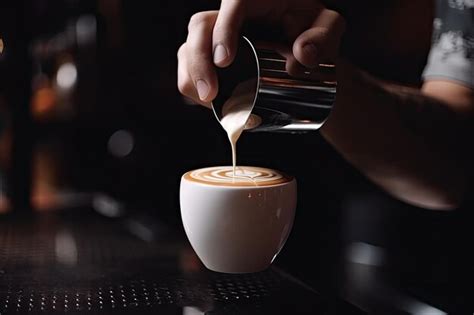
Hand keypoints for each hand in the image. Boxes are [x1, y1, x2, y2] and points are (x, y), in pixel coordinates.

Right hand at [177, 0, 344, 105]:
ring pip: (189, 47)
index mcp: (258, 0)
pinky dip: (192, 84)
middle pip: (200, 26)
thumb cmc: (314, 34)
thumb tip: (302, 55)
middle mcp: (232, 14)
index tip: (224, 60)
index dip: (223, 29)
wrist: (306, 53)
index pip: (233, 3)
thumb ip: (324, 36)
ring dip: (191, 75)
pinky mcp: (211, 55)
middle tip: (211, 92)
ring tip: (208, 101)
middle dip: (198, 60)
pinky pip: (189, 66)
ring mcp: (218, 35)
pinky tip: (206, 100)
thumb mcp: (328, 28)